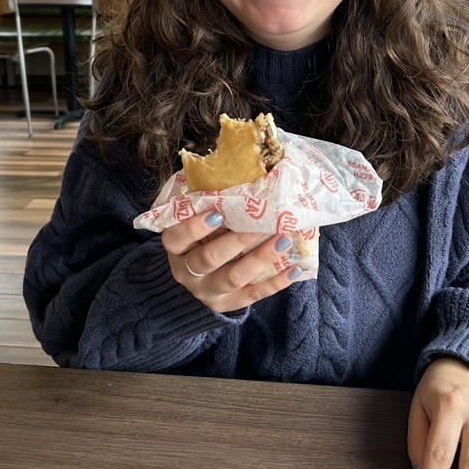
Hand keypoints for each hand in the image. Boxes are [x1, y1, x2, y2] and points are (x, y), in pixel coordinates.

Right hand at [161, 209, 298, 311]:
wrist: (196, 278)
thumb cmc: (199, 237)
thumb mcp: (192, 220)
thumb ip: (202, 199)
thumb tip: (229, 164)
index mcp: (175, 248)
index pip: (176, 238)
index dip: (194, 227)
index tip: (217, 213)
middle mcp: (186, 272)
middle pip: (209, 258)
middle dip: (238, 240)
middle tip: (264, 223)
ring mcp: (207, 291)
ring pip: (233, 278)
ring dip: (260, 258)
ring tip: (284, 240)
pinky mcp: (227, 304)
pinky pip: (252, 296)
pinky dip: (275, 283)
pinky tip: (294, 269)